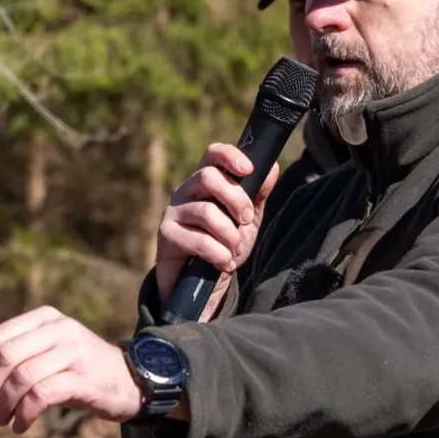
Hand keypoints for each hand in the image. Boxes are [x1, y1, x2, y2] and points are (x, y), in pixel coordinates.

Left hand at [0, 307, 143, 434]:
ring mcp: (73, 351)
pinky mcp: (84, 378)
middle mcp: (58, 328)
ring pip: (21, 377)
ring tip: (3, 420)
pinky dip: (24, 413)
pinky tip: (21, 425)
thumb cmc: (77, 370)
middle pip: (5, 356)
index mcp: (43, 318)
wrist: (129, 380)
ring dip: (4, 404)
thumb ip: (16, 358)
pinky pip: (41, 395)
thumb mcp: (47, 353)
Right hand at [153, 143, 280, 322]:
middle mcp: (185, 191)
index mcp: (205, 182)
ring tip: (235, 250)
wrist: (201, 283)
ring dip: (229, 234)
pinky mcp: (166, 235)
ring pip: (206, 212)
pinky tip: (224, 263)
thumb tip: (272, 167)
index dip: (230, 156)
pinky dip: (218, 254)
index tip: (248, 169)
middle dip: (236, 200)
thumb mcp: (247, 221)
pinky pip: (198, 240)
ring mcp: (173, 212)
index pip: (213, 154)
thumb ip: (258, 195)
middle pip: (208, 177)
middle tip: (247, 220)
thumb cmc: (223, 244)